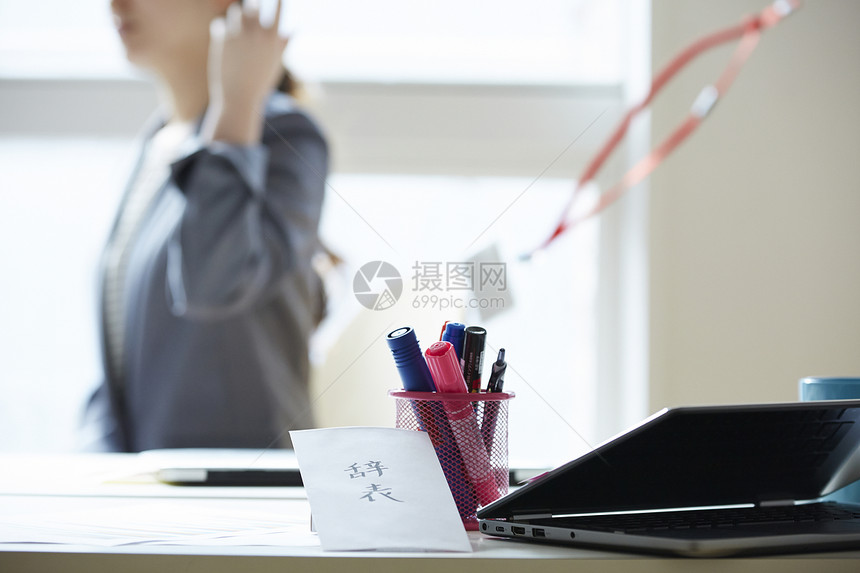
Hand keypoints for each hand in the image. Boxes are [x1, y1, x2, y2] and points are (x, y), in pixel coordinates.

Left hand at [205, 0, 288, 143]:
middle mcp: (256, 33)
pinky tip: (223, 42)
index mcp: (272, 39)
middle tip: (251, 12)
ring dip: (236, 17)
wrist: (239, 98)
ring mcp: (238, 34)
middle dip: (252, 8)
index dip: (278, 2)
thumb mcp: (275, 64)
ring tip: (236, 28)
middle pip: (253, 6)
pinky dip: (221, 30)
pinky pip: (219, 24)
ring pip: (236, 11)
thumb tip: (292, 31)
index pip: (278, 10)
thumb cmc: (260, 83)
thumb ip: (282, 45)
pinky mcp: (221, 38)